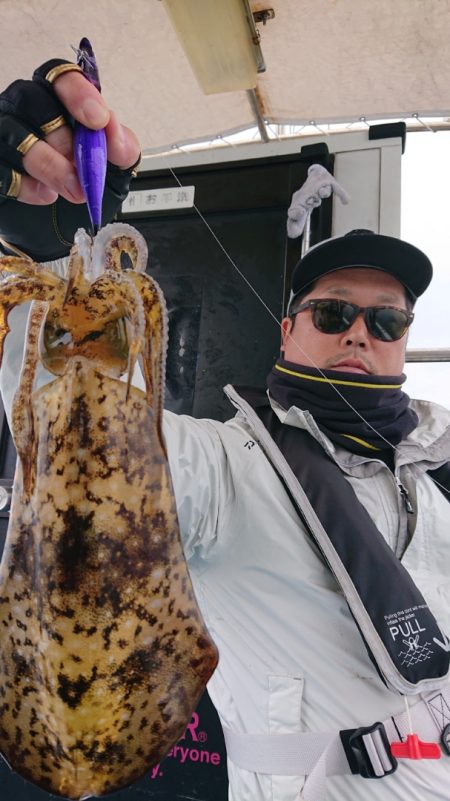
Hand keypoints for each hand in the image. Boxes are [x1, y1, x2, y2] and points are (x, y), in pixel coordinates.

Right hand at [0, 59, 140, 260]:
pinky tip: (46, 196)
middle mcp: (27, 110)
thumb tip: (112, 129)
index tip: (98, 120)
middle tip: (82, 167)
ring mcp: (7, 135)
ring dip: (48, 165)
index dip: (77, 93)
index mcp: (59, 101)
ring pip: (13, 134)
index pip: (59, 77)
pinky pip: (1, 168)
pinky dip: (25, 184)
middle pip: (33, 101)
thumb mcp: (116, 167)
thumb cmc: (86, 182)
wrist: (67, 222)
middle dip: (62, 137)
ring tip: (72, 189)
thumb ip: (122, 146)